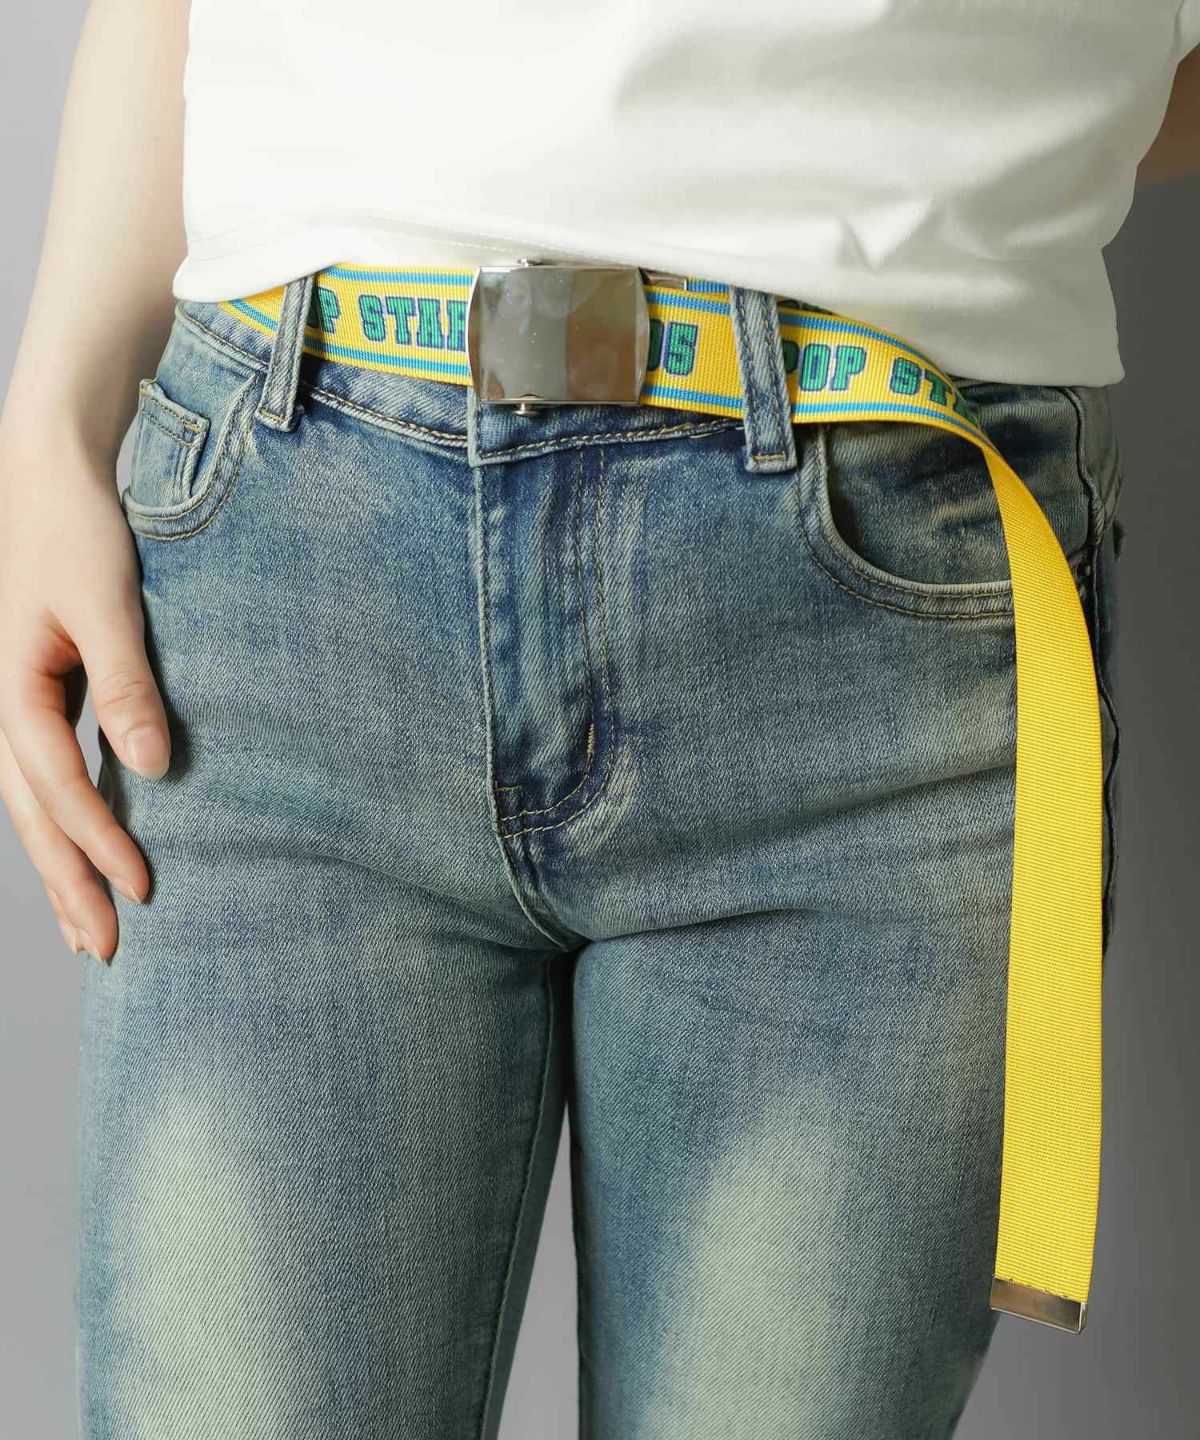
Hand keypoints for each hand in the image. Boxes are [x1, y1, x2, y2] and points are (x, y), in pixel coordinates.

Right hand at [0, 431, 169, 962]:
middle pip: (32, 815)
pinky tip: (86, 850)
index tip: (144, 889)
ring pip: (31, 804)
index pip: (58, 787)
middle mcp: (3, 704)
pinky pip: (45, 773)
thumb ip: (127, 684)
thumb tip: (152, 767)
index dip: (99, 842)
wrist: (49, 471)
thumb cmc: (76, 529)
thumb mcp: (106, 604)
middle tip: (106, 950)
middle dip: (67, 883)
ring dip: (60, 865)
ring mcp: (15, 701)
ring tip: (86, 928)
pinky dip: (64, 821)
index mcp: (11, 688)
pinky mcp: (37, 691)